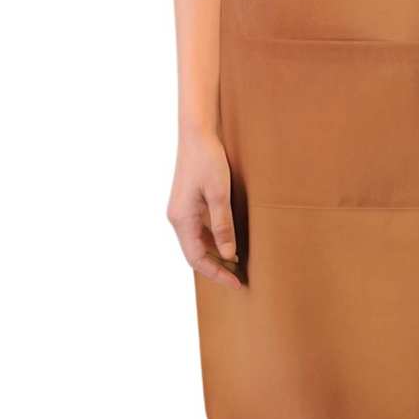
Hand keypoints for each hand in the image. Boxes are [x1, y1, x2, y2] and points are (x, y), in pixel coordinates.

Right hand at [167, 130, 240, 289]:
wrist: (197, 135)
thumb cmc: (208, 161)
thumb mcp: (219, 194)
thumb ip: (223, 225)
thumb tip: (229, 254)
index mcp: (181, 219)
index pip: (196, 258)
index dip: (216, 273)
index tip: (236, 283)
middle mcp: (178, 218)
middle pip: (195, 253)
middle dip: (216, 268)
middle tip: (240, 278)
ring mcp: (182, 211)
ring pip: (198, 243)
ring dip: (216, 255)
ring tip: (238, 265)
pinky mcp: (188, 204)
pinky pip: (200, 230)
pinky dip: (214, 241)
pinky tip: (230, 242)